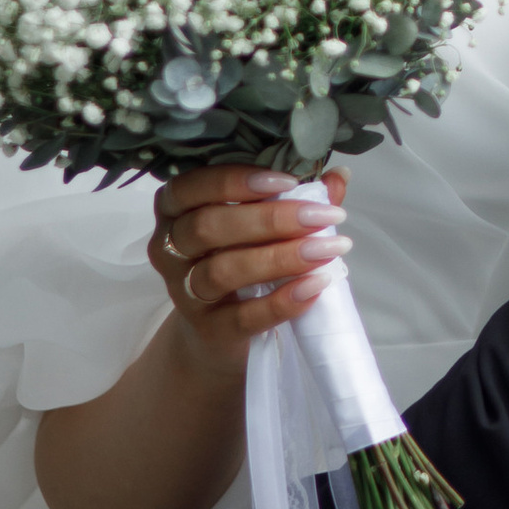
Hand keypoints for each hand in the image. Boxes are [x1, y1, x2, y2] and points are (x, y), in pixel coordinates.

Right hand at [147, 165, 349, 378]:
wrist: (217, 333)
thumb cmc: (238, 260)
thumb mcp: (259, 227)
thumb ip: (295, 200)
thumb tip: (338, 175)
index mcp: (176, 210)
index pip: (190, 186)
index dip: (235, 181)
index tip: (288, 181)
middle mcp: (170, 250)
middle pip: (209, 227)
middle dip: (271, 219)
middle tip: (323, 217)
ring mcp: (184, 293)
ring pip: (223, 270)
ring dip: (280, 258)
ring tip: (327, 250)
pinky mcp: (208, 330)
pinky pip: (242, 316)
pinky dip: (282, 301)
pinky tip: (315, 285)